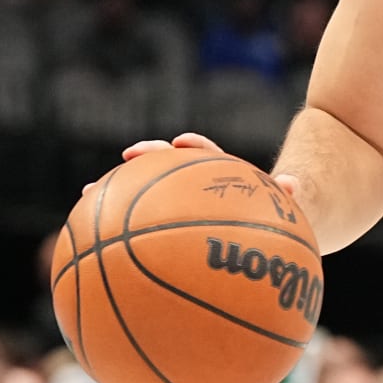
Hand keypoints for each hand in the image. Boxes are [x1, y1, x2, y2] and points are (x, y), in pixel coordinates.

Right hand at [86, 131, 303, 217]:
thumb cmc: (286, 214)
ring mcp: (188, 203)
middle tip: (127, 155)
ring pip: (148, 194)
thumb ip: (290, 191)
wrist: (283, 223)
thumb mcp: (294, 201)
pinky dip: (118, 232)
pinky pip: (144, 229)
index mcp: (228, 178)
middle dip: (149, 159)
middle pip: (170, 167)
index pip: (209, 154)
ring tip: (87, 194)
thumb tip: (291, 183)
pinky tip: (87, 241)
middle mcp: (202, 186)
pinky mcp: (180, 221)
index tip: (180, 142)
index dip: (196, 147)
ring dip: (120, 192)